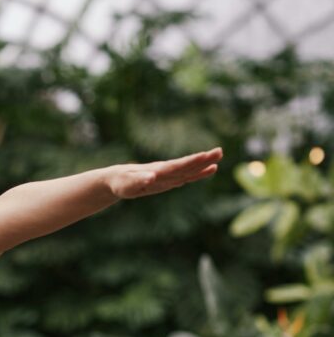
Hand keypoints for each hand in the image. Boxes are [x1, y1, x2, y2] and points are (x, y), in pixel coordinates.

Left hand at [106, 147, 222, 199]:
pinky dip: (198, 173)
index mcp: (157, 171)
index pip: (177, 166)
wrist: (117, 179)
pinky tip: (209, 170)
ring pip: (189, 169)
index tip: (206, 155)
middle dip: (202, 160)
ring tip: (219, 156)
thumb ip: (139, 181)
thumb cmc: (121, 182)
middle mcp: (165, 171)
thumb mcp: (128, 184)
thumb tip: (151, 177)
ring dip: (203, 164)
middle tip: (219, 152)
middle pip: (186, 165)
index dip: (191, 162)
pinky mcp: (168, 180)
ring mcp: (168, 175)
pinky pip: (186, 176)